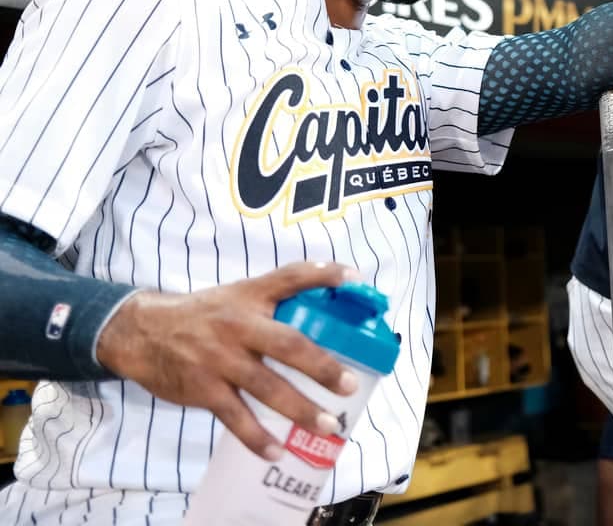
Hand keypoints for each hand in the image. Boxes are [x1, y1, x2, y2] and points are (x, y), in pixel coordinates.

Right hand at [96, 262, 360, 459]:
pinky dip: (257, 437)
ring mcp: (220, 359)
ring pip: (267, 386)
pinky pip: (236, 417)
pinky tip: (276, 452)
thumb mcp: (238, 296)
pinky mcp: (204, 389)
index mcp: (250, 297)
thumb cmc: (204, 315)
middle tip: (349, 385)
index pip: (290, 278)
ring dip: (300, 409)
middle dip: (321, 366)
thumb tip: (328, 304)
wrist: (142, 332)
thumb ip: (276, 298)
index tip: (355, 278)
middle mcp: (238, 325)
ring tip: (327, 425)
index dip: (323, 274)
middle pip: (288, 343)